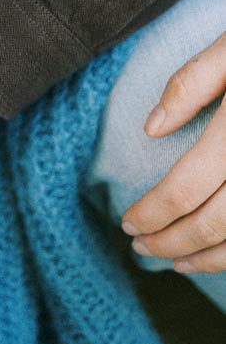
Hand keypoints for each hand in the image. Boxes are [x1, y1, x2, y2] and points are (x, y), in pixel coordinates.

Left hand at [121, 31, 225, 274]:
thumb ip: (189, 83)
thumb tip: (151, 128)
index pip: (185, 187)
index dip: (152, 212)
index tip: (126, 221)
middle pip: (212, 223)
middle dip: (170, 241)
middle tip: (139, 245)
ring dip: (205, 259)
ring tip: (172, 259)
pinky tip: (216, 255)